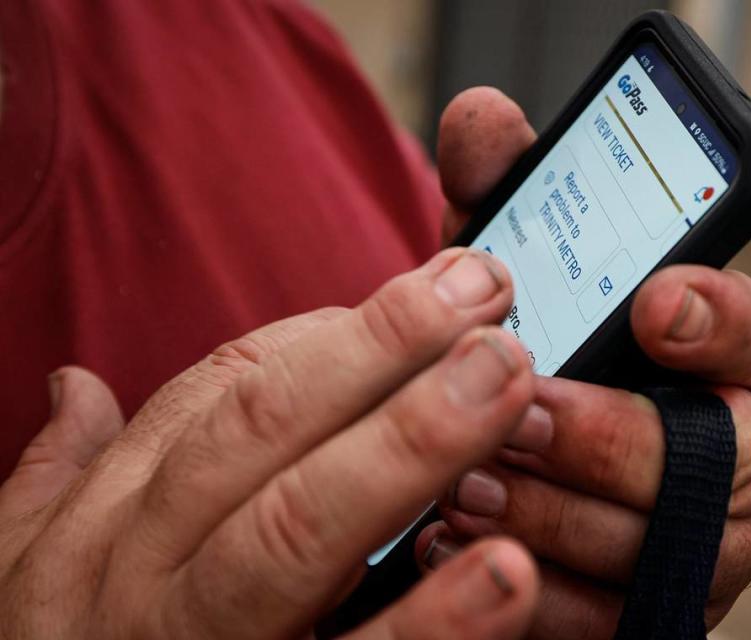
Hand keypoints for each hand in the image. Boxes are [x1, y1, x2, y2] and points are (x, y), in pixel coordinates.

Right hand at [0, 249, 541, 639]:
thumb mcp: (31, 566)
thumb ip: (63, 474)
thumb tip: (71, 385)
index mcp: (117, 516)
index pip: (225, 392)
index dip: (340, 339)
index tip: (431, 295)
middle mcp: (151, 569)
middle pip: (265, 432)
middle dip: (378, 350)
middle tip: (481, 289)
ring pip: (301, 529)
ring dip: (409, 444)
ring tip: (502, 379)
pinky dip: (433, 623)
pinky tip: (506, 570)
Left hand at [417, 88, 750, 637]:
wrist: (500, 477)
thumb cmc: (520, 366)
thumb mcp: (503, 287)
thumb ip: (503, 204)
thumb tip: (482, 117)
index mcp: (712, 357)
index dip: (717, 316)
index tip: (654, 301)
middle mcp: (730, 449)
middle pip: (720, 452)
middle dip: (610, 433)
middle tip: (516, 409)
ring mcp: (703, 537)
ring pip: (669, 542)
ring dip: (560, 512)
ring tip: (464, 485)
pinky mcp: (655, 608)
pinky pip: (619, 616)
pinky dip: (541, 590)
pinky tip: (456, 549)